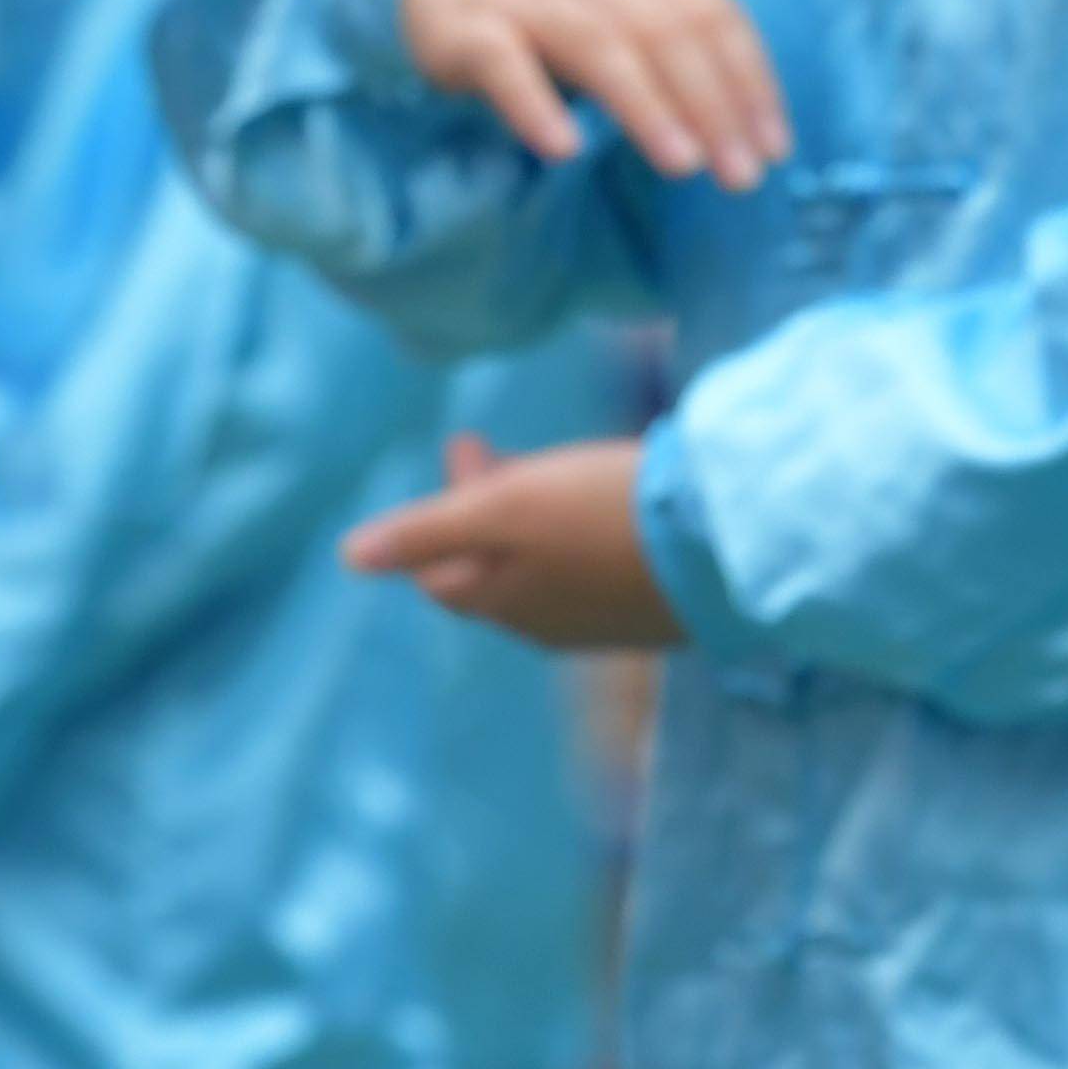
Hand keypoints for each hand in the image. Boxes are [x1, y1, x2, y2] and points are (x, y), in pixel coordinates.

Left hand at [344, 433, 685, 650]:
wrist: (719, 545)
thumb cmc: (600, 514)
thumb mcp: (503, 507)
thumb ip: (424, 531)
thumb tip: (348, 556)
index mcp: (497, 601)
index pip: (438, 569)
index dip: (435, 513)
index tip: (466, 443)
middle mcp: (540, 625)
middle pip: (488, 571)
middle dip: (477, 513)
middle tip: (493, 449)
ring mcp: (597, 624)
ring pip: (540, 576)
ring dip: (527, 528)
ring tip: (544, 474)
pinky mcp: (647, 613)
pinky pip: (589, 580)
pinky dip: (573, 543)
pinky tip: (597, 515)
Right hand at [399, 0, 788, 189]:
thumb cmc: (566, 2)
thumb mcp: (632, 4)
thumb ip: (686, 49)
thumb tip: (754, 134)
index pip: (711, 13)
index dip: (748, 80)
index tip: (774, 148)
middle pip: (662, 30)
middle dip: (710, 104)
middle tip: (740, 174)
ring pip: (595, 43)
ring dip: (645, 106)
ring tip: (682, 165)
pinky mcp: (468, 28)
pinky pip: (505, 64)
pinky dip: (536, 104)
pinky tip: (563, 150)